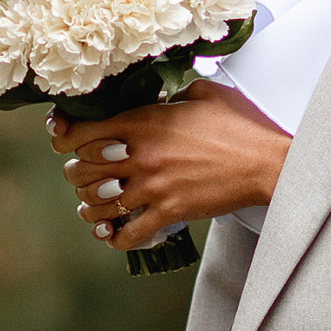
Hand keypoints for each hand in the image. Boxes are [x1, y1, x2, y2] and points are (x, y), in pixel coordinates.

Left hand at [52, 85, 289, 251]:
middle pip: (81, 172)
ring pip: (97, 206)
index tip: (61, 138)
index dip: (63, 136)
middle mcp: (141, 156)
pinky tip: (114, 234)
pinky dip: (115, 238)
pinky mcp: (170, 213)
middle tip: (84, 175)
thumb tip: (158, 98)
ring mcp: (154, 188)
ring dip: (90, 208)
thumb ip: (171, 94)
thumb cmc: (241, 126)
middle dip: (77, 174)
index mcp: (143, 122)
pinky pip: (127, 234)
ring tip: (93, 208)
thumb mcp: (202, 93)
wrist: (268, 163)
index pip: (81, 132)